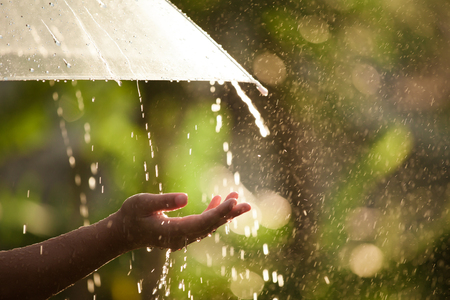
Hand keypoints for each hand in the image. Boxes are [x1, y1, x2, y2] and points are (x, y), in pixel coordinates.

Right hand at [118, 192, 250, 250]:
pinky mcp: (183, 232)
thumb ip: (163, 201)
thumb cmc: (131, 215)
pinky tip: (219, 199)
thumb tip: (185, 197)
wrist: (124, 231)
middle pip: (211, 225)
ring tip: (237, 198)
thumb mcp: (142, 204)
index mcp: (173, 231)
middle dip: (229, 214)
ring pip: (210, 225)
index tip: (233, 202)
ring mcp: (183, 237)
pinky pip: (203, 224)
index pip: (202, 222)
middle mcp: (182, 237)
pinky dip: (213, 212)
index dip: (219, 212)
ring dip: (224, 213)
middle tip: (247, 204)